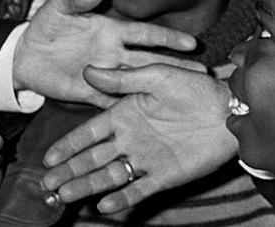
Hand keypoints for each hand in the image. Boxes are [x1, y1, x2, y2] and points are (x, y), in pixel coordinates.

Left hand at [13, 0, 201, 107]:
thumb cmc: (46, 24)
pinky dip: (127, 111)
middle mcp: (113, 53)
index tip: (191, 43)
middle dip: (175, 68)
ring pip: (137, 84)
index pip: (145, 34)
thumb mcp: (60, 6)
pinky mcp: (90, 93)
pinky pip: (112, 103)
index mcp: (111, 30)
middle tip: (203, 77)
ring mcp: (104, 74)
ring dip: (158, 92)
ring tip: (185, 101)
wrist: (24, 53)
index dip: (167, 38)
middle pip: (149, 61)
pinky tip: (146, 122)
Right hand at [41, 64, 237, 213]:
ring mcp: (146, 159)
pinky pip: (139, 189)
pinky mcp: (165, 175)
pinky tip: (105, 205)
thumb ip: (121, 79)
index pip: (88, 134)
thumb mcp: (155, 76)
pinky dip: (122, 198)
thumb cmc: (194, 87)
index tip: (48, 158)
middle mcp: (130, 139)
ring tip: (65, 196)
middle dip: (69, 171)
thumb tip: (87, 69)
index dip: (68, 146)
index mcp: (123, 114)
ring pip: (109, 176)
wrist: (228, 108)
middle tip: (46, 184)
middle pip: (92, 159)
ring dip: (86, 186)